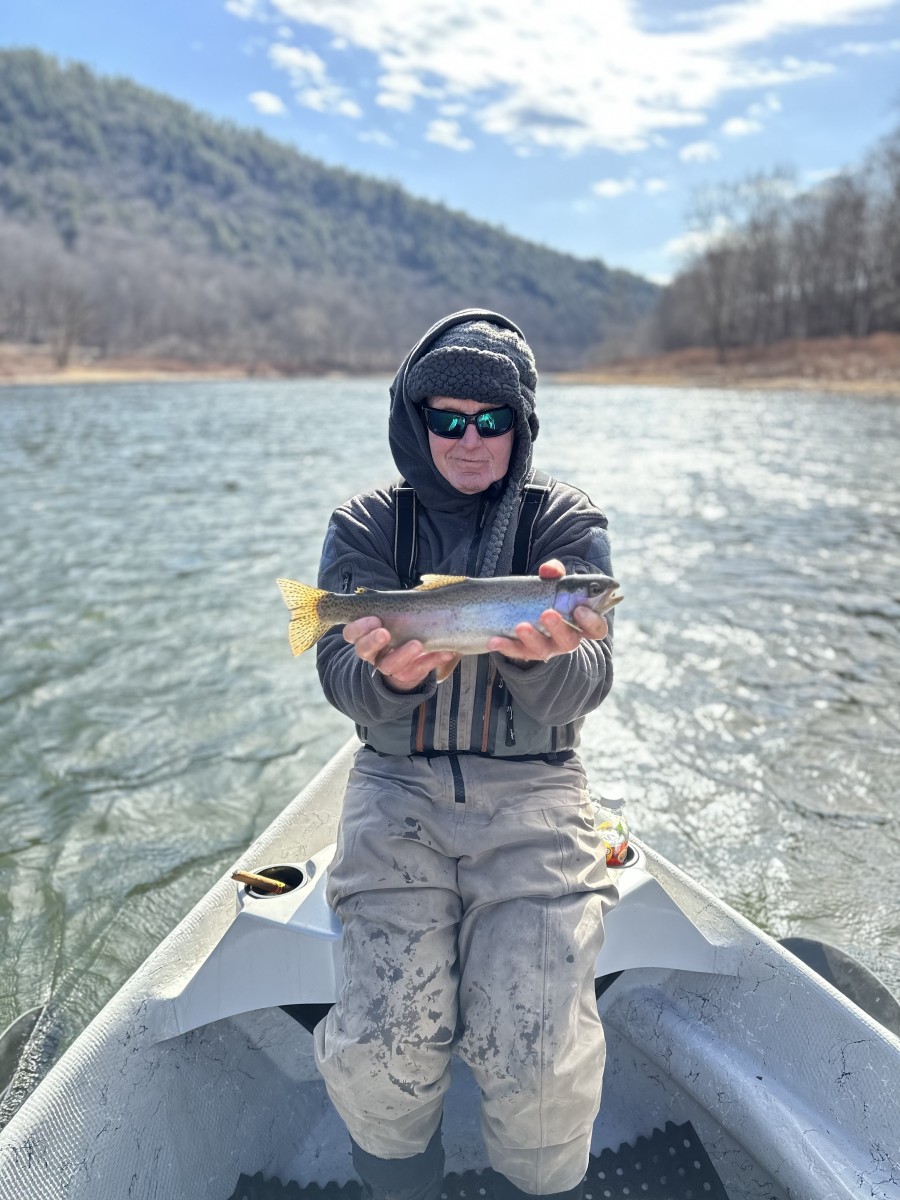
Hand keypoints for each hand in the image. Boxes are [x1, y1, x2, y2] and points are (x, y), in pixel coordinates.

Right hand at [343, 616, 454, 691]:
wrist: (410, 658)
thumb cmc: (401, 628)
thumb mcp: (395, 615)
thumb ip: (396, 605)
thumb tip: (422, 585)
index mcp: (365, 636)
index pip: (351, 633)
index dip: (359, 628)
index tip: (375, 619)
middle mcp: (373, 653)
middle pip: (364, 650)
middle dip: (373, 641)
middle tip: (385, 633)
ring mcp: (388, 666)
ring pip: (388, 665)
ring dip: (403, 654)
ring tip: (418, 644)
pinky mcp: (407, 676)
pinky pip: (418, 671)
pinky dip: (433, 661)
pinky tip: (447, 652)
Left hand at [486, 559, 608, 662]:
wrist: (530, 613)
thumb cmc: (551, 596)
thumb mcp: (556, 582)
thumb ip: (555, 572)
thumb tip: (547, 570)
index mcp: (582, 624)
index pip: (596, 629)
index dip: (591, 622)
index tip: (580, 609)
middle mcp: (566, 639)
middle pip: (569, 641)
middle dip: (558, 628)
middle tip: (547, 614)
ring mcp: (546, 648)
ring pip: (542, 649)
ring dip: (531, 638)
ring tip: (520, 626)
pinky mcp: (526, 652)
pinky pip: (516, 652)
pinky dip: (505, 646)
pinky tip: (494, 640)